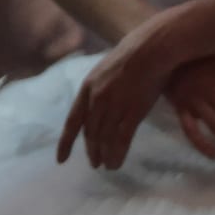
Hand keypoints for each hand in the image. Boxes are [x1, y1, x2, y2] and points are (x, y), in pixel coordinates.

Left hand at [57, 17, 175, 168]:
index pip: (73, 121)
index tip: (61, 159)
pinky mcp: (132, 111)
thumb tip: (104, 96)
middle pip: (90, 132)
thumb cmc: (137, 52)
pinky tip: (116, 163)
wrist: (153, 47)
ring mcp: (114, 105)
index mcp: (88, 87)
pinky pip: (121, 139)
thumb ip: (103, 85)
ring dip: (104, 155)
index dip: (66, 142)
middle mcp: (97, 99)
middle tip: (95, 164)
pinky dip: (117, 154)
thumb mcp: (109, 68)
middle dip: (91, 151)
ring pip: (104, 138)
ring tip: (108, 166)